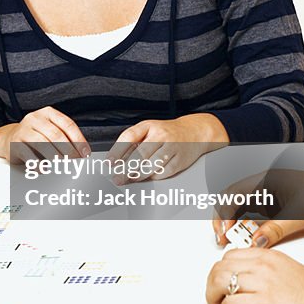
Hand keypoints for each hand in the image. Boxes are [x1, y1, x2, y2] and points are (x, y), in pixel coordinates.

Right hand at [0, 107, 89, 162]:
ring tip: (62, 165)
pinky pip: (29, 155)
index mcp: (48, 113)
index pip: (67, 124)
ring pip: (42, 143)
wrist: (9, 139)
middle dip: (68, 150)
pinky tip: (45, 168)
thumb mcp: (50, 130)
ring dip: (55, 156)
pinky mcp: (14, 143)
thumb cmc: (36, 136)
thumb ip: (65, 137)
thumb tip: (81, 153)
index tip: (85, 153)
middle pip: (56, 134)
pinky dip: (39, 164)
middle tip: (74, 161)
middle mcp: (35, 118)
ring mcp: (23, 129)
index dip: (79, 140)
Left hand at [108, 114, 227, 182]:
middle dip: (126, 169)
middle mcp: (162, 135)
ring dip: (139, 174)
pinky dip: (154, 176)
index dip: (117, 150)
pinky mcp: (181, 160)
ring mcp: (173, 147)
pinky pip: (164, 172)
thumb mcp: (148, 130)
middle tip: (117, 178)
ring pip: (152, 165)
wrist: (194, 131)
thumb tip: (116, 160)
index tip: (109, 162)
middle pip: (140, 154)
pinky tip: (149, 176)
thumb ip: (133, 142)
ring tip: (130, 178)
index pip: (129, 137)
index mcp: (149, 125)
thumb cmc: (166, 132)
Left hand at [205, 247, 303, 303]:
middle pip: (220, 268)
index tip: (220, 283)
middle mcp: (266, 266)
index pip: (230, 256)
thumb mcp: (291, 273)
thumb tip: (249, 282)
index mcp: (271, 257)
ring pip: (221, 282)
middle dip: (212, 285)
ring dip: (215, 298)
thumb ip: (268, 273)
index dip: (221, 271)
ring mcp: (266, 284)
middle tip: (214, 298)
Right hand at [210, 165, 303, 246]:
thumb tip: (256, 242)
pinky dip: (251, 225)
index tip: (224, 232)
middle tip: (224, 238)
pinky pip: (257, 212)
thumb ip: (275, 229)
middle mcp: (266, 183)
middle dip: (227, 220)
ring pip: (245, 208)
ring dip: (239, 224)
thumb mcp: (301, 215)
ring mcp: (272, 193)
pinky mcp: (279, 202)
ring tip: (238, 240)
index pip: (233, 194)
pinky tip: (254, 236)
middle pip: (235, 201)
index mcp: (267, 179)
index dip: (223, 214)